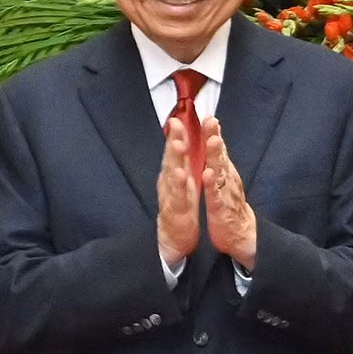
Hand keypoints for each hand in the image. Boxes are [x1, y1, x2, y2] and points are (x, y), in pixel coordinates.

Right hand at [156, 117, 200, 265]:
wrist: (174, 235)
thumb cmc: (180, 203)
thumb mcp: (182, 178)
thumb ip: (181, 158)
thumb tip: (180, 136)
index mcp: (174, 173)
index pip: (175, 150)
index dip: (175, 134)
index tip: (177, 118)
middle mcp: (169, 182)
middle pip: (171, 159)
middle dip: (173, 141)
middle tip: (176, 126)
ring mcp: (171, 196)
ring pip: (172, 176)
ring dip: (174, 160)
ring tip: (178, 145)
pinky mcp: (176, 212)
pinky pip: (178, 198)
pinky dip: (180, 187)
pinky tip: (183, 176)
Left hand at [202, 118, 257, 271]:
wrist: (241, 233)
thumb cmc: (230, 204)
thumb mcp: (224, 179)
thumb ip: (218, 160)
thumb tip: (214, 140)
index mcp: (224, 171)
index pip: (218, 148)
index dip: (214, 132)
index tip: (208, 115)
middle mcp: (227, 178)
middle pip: (220, 155)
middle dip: (215, 137)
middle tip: (211, 121)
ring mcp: (225, 192)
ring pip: (220, 171)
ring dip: (215, 156)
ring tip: (211, 141)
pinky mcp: (222, 208)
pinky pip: (217, 195)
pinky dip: (212, 185)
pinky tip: (208, 175)